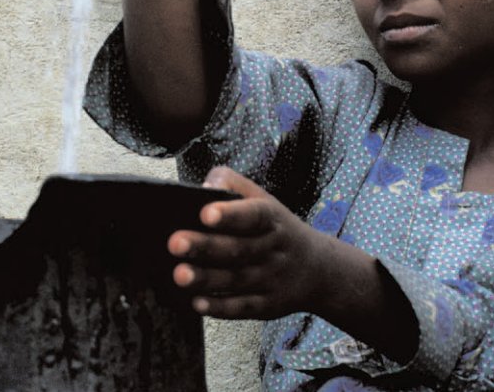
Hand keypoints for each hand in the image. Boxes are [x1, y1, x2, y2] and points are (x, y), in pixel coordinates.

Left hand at [167, 166, 332, 319]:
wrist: (318, 270)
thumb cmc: (277, 229)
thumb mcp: (263, 199)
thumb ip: (233, 184)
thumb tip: (205, 186)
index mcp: (272, 219)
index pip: (253, 214)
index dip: (230, 214)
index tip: (205, 213)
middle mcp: (272, 249)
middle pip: (238, 249)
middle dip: (206, 246)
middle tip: (175, 243)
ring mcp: (270, 279)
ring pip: (236, 280)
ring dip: (206, 279)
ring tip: (180, 274)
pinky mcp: (266, 305)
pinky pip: (242, 308)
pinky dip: (219, 307)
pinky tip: (197, 303)